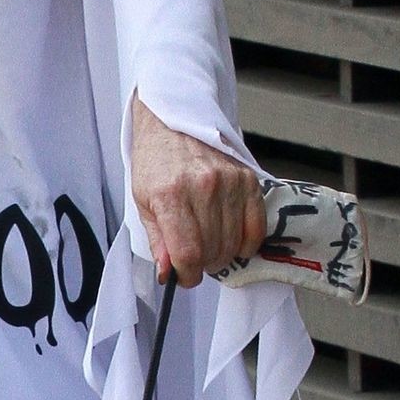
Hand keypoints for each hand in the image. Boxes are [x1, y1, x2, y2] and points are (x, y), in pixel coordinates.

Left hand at [129, 90, 266, 286]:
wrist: (172, 123)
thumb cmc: (155, 163)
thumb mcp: (142, 201)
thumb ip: (157, 240)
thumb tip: (168, 274)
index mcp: (170, 195)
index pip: (188, 253)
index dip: (187, 275)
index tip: (184, 276)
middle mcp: (203, 187)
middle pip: (213, 251)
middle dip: (202, 265)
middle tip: (194, 258)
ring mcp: (229, 182)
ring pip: (234, 243)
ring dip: (222, 255)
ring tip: (209, 246)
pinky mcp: (248, 179)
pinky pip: (256, 227)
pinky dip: (247, 243)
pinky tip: (234, 241)